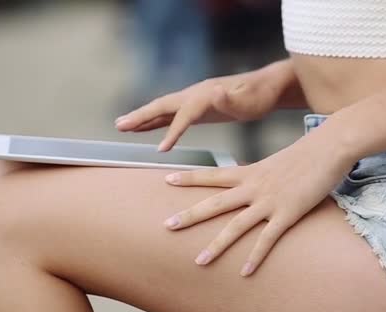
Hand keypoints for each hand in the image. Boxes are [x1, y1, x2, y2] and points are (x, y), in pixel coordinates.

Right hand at [115, 60, 302, 151]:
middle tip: (118, 126)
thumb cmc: (260, 96)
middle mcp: (195, 94)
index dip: (172, 132)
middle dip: (140, 116)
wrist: (267, 87)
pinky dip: (156, 123)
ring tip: (122, 127)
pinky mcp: (197, 108)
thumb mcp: (250, 99)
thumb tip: (213, 91)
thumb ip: (232, 98)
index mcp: (204, 95)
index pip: (183, 115)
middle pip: (162, 106)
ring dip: (142, 118)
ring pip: (163, 110)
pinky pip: (172, 115)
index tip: (161, 150)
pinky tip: (145, 129)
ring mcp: (194, 100)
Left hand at [162, 137, 354, 276]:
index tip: (166, 179)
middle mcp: (254, 186)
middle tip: (166, 226)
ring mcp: (269, 201)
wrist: (330, 146)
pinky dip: (255, 256)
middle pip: (215, 203)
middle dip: (190, 215)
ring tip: (199, 261)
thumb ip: (261, 175)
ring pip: (236, 226)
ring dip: (216, 245)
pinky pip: (267, 239)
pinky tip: (244, 271)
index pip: (213, 174)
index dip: (189, 177)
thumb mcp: (276, 163)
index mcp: (250, 172)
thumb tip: (252, 181)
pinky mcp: (288, 213)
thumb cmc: (306, 153)